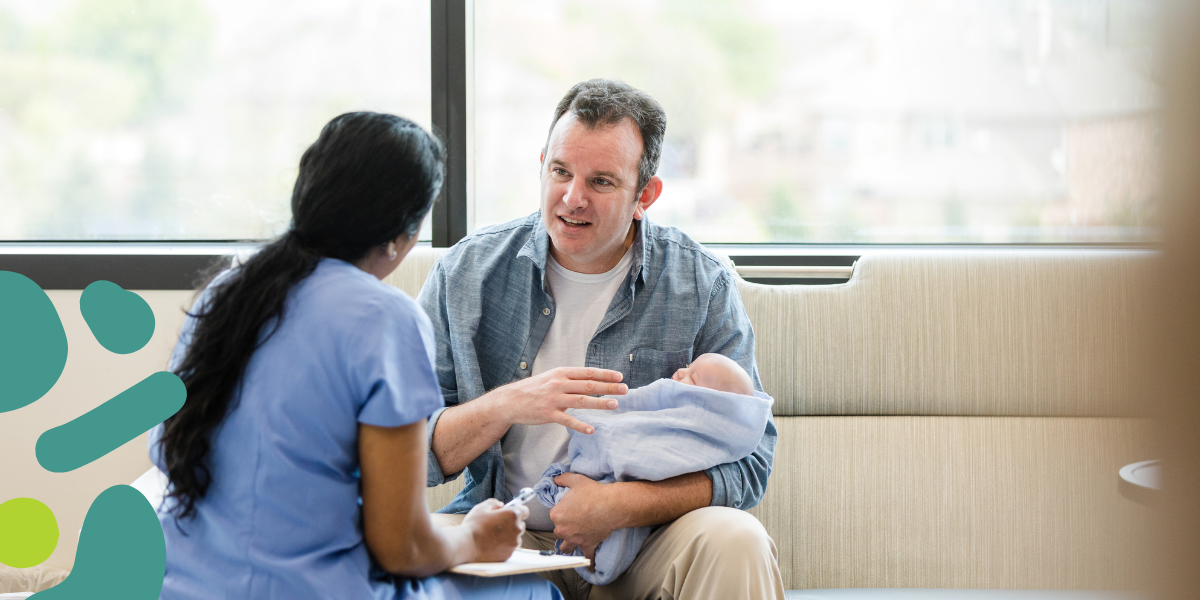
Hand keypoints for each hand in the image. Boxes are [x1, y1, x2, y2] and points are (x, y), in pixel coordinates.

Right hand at [461, 499, 527, 562]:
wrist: (467, 545)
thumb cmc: (474, 525)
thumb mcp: (482, 508)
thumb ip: (494, 503)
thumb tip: (500, 505)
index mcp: (512, 515)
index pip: (525, 511)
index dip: (518, 510)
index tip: (511, 511)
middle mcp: (517, 529)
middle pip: (520, 524)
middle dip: (512, 523)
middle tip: (498, 524)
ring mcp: (514, 543)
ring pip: (515, 537)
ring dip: (508, 535)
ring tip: (493, 535)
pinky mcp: (509, 554)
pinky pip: (510, 547)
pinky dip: (504, 545)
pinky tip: (492, 543)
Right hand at [498, 367, 626, 433]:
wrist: (510, 400)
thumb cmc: (533, 389)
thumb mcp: (551, 377)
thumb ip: (569, 378)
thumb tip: (590, 379)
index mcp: (561, 373)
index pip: (587, 372)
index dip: (604, 374)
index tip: (620, 376)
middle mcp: (559, 384)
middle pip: (588, 385)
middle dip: (608, 387)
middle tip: (625, 389)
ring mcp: (553, 399)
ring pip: (581, 401)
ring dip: (599, 403)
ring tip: (615, 404)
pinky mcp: (548, 414)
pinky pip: (567, 420)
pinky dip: (580, 425)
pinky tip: (591, 430)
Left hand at [550, 473, 620, 568]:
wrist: (610, 505)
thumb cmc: (593, 492)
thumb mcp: (576, 480)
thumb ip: (563, 478)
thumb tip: (555, 478)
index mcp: (557, 514)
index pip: (554, 516)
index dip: (561, 513)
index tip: (569, 510)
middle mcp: (562, 529)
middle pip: (558, 532)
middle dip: (564, 529)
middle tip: (573, 524)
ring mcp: (575, 539)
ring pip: (566, 547)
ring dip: (568, 546)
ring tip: (572, 544)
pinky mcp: (587, 546)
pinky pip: (587, 558)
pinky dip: (589, 563)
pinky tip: (590, 568)